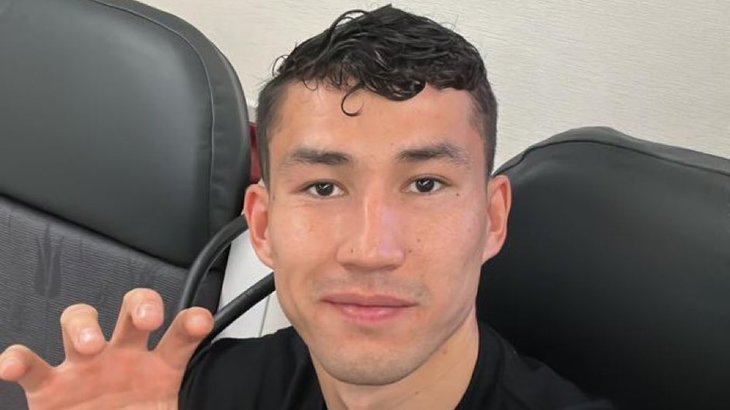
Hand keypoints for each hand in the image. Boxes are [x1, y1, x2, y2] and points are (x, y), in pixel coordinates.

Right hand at [0, 289, 212, 409]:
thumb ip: (188, 406)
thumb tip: (222, 407)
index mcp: (161, 366)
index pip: (181, 335)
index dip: (191, 323)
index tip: (200, 322)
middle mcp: (124, 356)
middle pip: (133, 310)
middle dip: (141, 306)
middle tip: (146, 319)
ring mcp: (85, 366)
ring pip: (81, 322)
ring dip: (84, 326)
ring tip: (90, 345)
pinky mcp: (48, 386)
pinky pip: (30, 365)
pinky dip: (18, 360)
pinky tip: (12, 365)